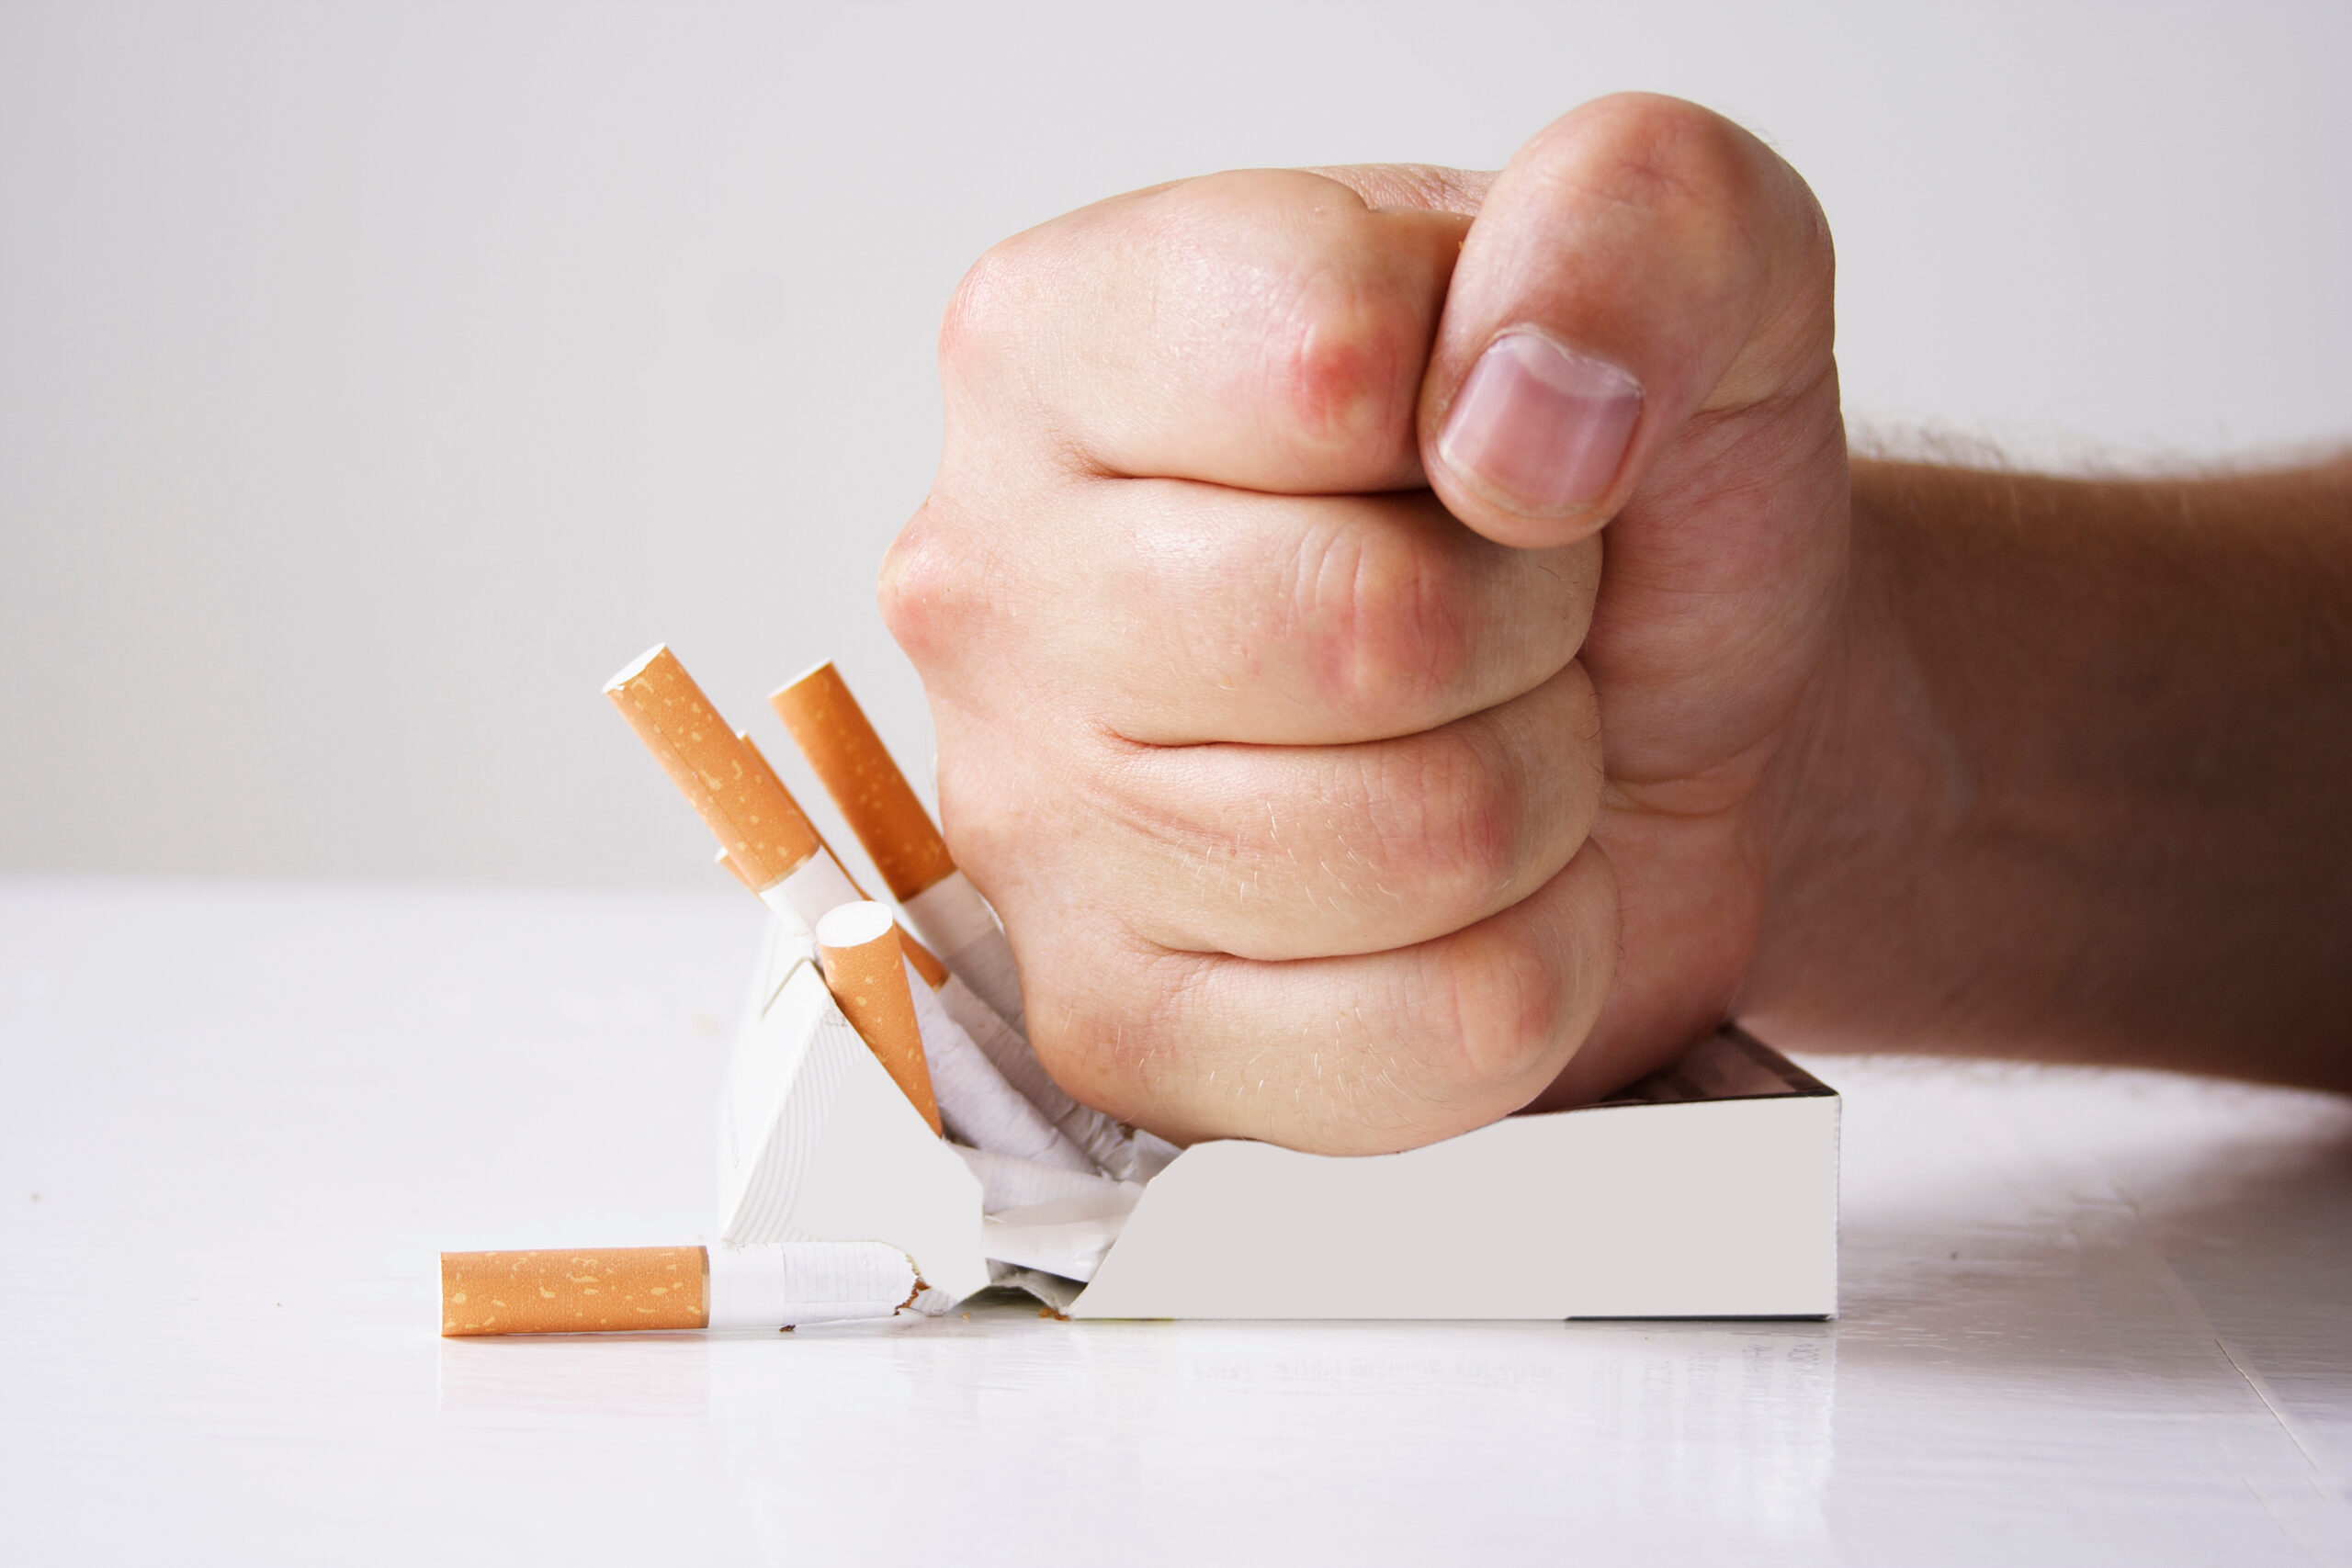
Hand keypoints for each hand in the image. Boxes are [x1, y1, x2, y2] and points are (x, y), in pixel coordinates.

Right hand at [882, 94, 1846, 1151]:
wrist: (1658, 713)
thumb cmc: (1619, 496)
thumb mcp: (1698, 264)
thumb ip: (1637, 216)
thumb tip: (1517, 421)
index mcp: (1059, 340)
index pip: (1321, 355)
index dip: (1507, 409)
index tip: (1501, 439)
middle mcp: (988, 581)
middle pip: (1366, 632)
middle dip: (1534, 626)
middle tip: (1516, 611)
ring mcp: (1029, 826)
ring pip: (1419, 847)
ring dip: (1542, 792)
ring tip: (1489, 734)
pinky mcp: (1120, 1028)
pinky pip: (1433, 1038)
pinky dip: (1538, 966)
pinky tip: (1470, 894)